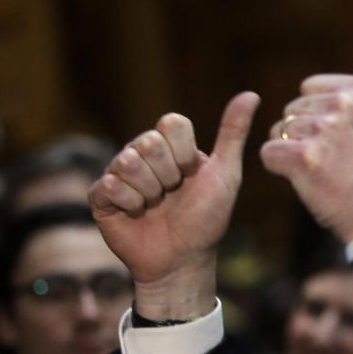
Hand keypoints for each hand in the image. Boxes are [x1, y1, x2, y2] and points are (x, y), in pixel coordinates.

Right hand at [89, 92, 259, 318]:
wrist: (184, 259)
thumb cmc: (206, 218)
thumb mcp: (226, 174)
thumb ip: (233, 133)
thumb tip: (251, 94)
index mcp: (170, 144)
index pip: (171, 123)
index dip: (185, 154)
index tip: (192, 175)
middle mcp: (142, 153)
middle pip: (148, 142)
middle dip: (168, 176)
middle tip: (172, 194)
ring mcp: (119, 172)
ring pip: (127, 162)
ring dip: (150, 192)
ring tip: (155, 206)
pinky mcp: (101, 195)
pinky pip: (110, 185)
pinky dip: (130, 204)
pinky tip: (137, 214)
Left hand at [260, 32, 352, 242]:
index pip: (310, 91)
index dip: (321, 119)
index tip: (346, 144)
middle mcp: (343, 104)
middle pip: (292, 111)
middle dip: (305, 136)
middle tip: (337, 165)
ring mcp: (323, 131)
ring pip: (279, 133)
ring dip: (293, 155)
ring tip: (325, 175)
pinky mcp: (304, 159)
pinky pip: (269, 155)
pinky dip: (280, 171)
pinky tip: (308, 183)